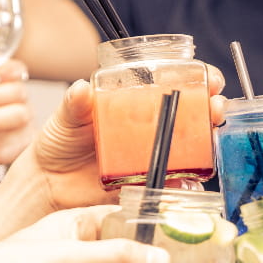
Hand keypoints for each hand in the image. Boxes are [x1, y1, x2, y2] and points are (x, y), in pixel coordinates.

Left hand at [27, 64, 226, 209]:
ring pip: (190, 146)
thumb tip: (82, 89)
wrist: (47, 184)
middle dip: (211, 108)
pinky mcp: (148, 182)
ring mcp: (152, 155)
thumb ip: (74, 104)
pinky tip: (191, 177)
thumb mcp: (65, 117)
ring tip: (211, 135)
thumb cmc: (58, 143)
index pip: (173, 83)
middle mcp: (149, 127)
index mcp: (134, 103)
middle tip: (215, 107)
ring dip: (207, 140)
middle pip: (191, 114)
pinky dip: (187, 180)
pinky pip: (174, 181)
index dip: (196, 79)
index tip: (208, 78)